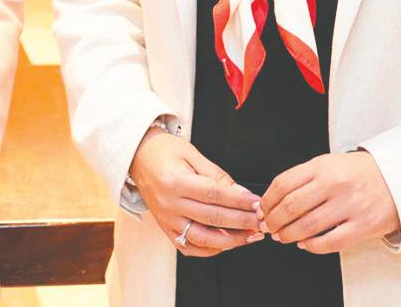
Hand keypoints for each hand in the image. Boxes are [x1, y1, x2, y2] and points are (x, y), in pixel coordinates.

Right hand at [129, 127, 262, 257]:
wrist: (138, 157)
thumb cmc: (165, 151)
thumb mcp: (192, 154)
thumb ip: (216, 175)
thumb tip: (241, 193)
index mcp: (176, 182)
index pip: (215, 195)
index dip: (239, 201)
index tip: (257, 203)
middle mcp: (170, 204)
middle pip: (213, 218)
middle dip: (242, 222)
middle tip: (262, 222)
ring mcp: (166, 219)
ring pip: (203, 238)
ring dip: (230, 240)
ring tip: (250, 236)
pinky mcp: (165, 228)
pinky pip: (189, 246)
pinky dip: (210, 249)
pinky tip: (226, 243)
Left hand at [259, 151, 400, 253]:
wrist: (398, 179)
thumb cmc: (357, 173)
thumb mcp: (329, 164)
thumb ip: (303, 179)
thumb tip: (272, 201)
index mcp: (322, 166)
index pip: (283, 184)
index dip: (267, 201)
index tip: (262, 210)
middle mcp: (335, 184)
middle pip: (291, 207)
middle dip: (274, 221)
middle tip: (269, 227)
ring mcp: (350, 205)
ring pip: (308, 226)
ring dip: (289, 235)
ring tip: (283, 237)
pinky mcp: (363, 226)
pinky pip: (331, 242)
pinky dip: (312, 246)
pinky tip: (305, 244)